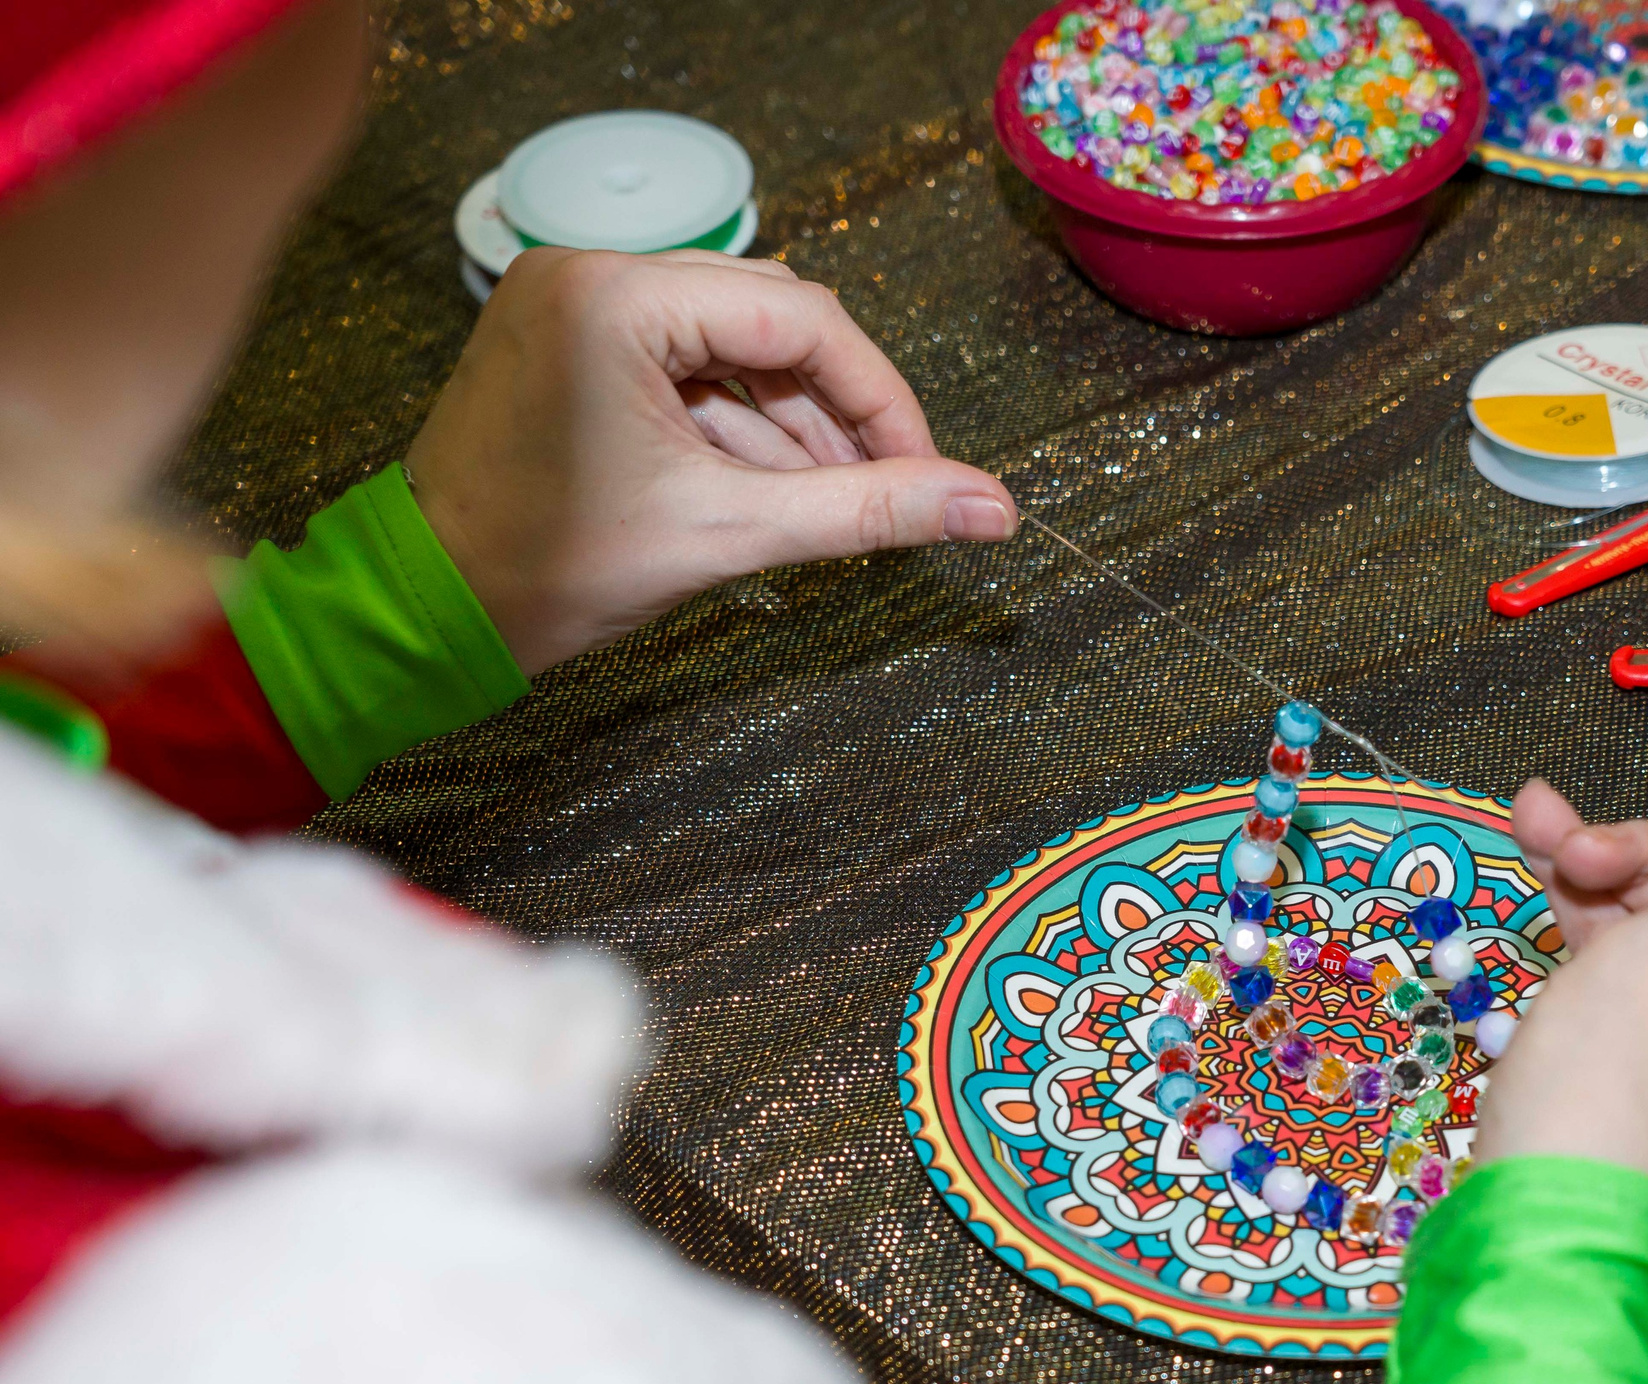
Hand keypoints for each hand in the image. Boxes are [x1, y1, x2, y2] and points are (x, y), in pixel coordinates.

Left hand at [406, 248, 1017, 674]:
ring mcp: (573, 307)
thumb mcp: (728, 533)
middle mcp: (591, 275)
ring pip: (734, 347)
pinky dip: (735, 427)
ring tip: (828, 505)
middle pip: (772, 321)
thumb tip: (993, 508)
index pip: (802, 317)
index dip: (883, 399)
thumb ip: (870, 510)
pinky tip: (767, 490)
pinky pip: (684, 368)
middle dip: (837, 412)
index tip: (928, 473)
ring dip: (791, 424)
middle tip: (887, 490)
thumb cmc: (543, 568)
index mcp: (617, 296)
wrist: (422, 613)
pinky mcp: (567, 347)